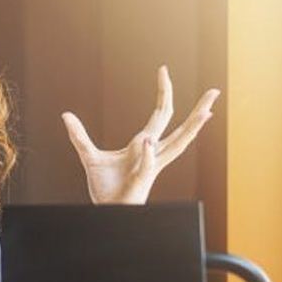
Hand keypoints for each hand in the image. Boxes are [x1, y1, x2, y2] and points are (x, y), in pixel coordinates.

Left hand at [62, 65, 219, 204]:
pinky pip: (146, 164)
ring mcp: (151, 167)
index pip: (161, 114)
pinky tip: (147, 140)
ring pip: (178, 146)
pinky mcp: (141, 180)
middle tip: (215, 91)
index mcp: (144, 144)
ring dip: (192, 129)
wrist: (106, 210)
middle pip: (181, 128)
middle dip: (198, 110)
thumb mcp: (88, 156)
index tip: (163, 70)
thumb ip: (79, 136)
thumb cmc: (105, 186)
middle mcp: (154, 154)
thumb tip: (66, 115)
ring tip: (207, 112)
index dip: (163, 92)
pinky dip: (146, 154)